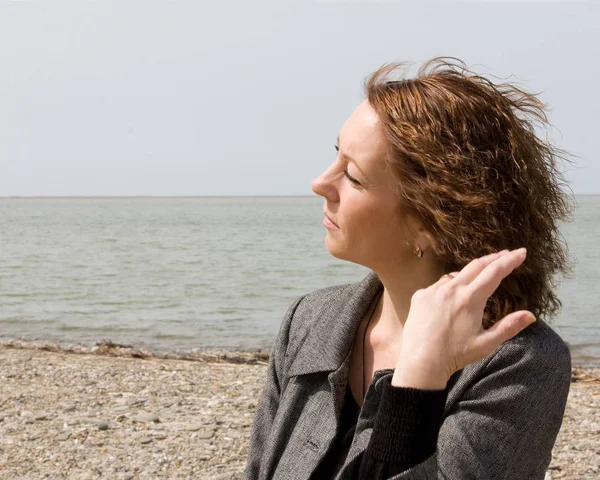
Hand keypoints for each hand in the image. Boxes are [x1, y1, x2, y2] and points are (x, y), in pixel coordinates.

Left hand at [392, 248, 535, 389]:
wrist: (420, 362)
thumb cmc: (455, 355)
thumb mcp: (486, 343)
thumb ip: (509, 327)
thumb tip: (531, 315)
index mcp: (470, 299)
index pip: (494, 273)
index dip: (510, 261)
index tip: (521, 252)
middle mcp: (451, 289)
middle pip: (476, 265)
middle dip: (494, 258)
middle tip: (506, 253)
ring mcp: (433, 290)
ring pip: (456, 275)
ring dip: (471, 273)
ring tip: (481, 274)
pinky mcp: (420, 295)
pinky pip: (439, 285)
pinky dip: (450, 286)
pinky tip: (454, 294)